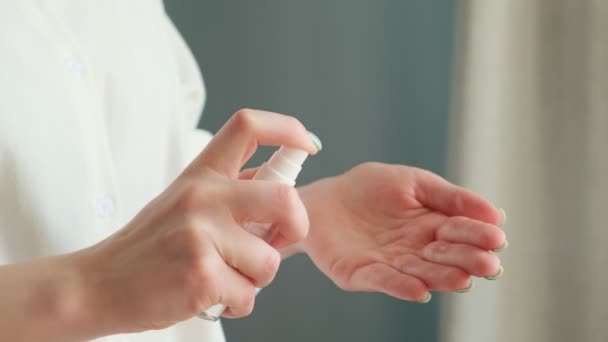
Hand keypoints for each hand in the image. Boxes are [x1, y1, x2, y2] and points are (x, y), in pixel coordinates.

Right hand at [75, 109, 317, 335]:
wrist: (98, 284)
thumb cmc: (148, 246)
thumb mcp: (183, 202)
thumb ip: (228, 194)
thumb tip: (281, 190)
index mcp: (200, 174)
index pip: (248, 126)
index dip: (287, 129)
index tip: (308, 144)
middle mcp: (202, 196)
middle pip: (284, 197)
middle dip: (296, 226)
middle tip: (278, 240)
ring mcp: (200, 234)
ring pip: (269, 260)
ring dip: (257, 279)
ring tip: (226, 278)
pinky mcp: (200, 274)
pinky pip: (249, 295)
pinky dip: (238, 304)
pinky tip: (213, 296)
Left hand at [299, 162, 505, 301]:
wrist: (324, 198)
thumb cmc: (370, 188)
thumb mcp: (414, 182)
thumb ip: (450, 196)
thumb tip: (497, 213)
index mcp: (432, 227)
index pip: (461, 233)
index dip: (478, 235)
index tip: (496, 238)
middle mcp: (416, 250)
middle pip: (446, 258)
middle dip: (468, 260)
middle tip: (488, 264)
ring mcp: (391, 265)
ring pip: (421, 273)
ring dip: (441, 278)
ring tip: (462, 278)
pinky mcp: (363, 275)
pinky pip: (384, 281)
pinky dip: (401, 286)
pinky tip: (420, 289)